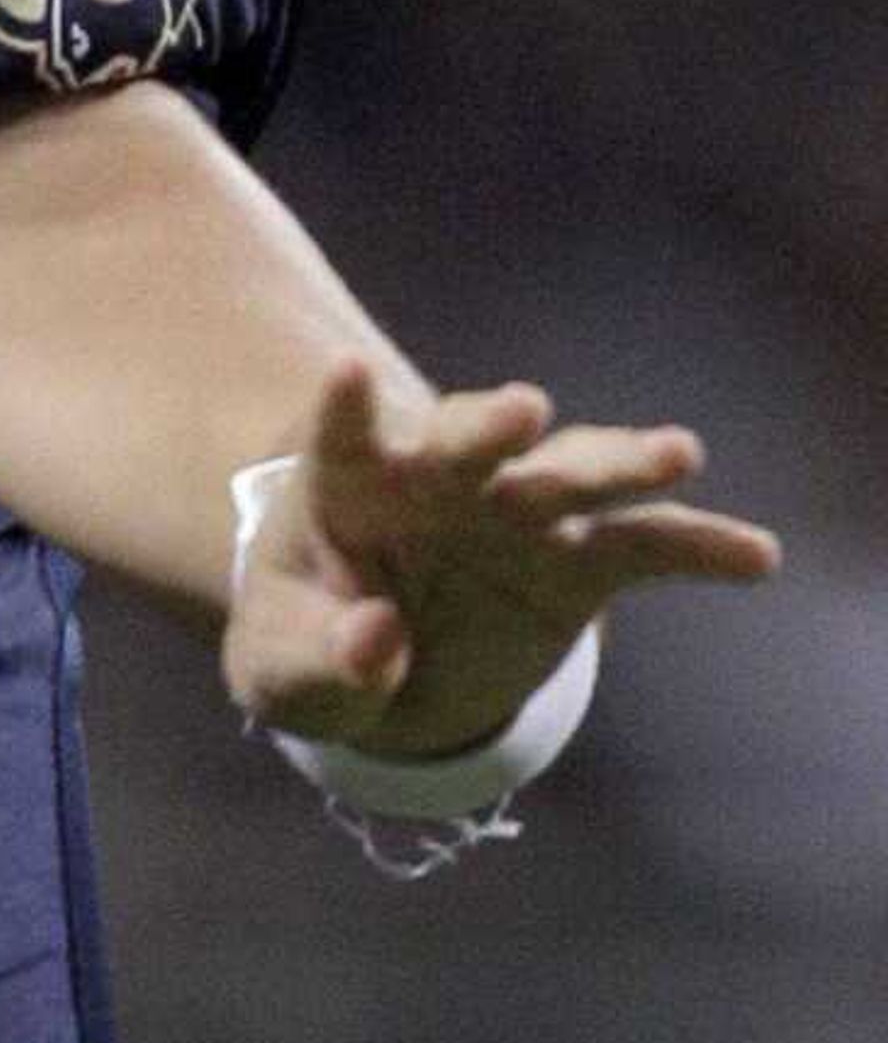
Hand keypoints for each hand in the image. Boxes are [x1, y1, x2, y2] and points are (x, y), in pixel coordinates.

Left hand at [224, 362, 783, 759]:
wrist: (371, 665)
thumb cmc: (310, 648)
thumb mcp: (289, 671)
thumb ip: (324, 659)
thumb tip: (377, 641)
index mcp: (346, 488)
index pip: (340, 438)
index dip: (344, 407)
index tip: (348, 371)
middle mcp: (437, 480)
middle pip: (466, 440)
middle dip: (492, 426)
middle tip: (523, 412)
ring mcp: (515, 512)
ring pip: (567, 472)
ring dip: (615, 462)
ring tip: (678, 455)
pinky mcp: (576, 562)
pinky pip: (643, 547)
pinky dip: (695, 546)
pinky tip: (753, 555)